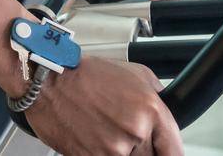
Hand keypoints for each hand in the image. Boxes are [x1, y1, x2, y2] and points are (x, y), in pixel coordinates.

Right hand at [24, 58, 181, 155]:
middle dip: (141, 149)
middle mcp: (134, 131)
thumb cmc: (85, 75)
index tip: (163, 152)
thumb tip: (169, 114)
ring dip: (121, 152)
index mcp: (149, 110)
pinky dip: (101, 152)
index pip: (174, 150)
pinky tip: (93, 137)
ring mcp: (113, 149)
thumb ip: (157, 96)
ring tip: (105, 133)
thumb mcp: (134, 73)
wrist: (47, 82)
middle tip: (124, 135)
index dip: (169, 153)